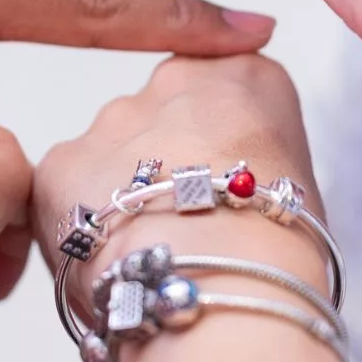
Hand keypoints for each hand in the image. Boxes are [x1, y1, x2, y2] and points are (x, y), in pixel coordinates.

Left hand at [33, 55, 322, 275]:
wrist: (217, 282)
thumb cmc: (274, 250)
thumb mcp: (298, 187)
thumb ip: (256, 162)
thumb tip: (231, 193)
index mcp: (244, 79)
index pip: (223, 89)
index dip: (219, 144)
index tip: (223, 181)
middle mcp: (173, 83)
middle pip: (160, 118)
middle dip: (164, 165)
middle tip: (184, 224)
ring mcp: (114, 119)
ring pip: (108, 155)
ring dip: (119, 194)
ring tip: (151, 250)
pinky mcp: (63, 160)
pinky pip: (64, 192)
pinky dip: (80, 225)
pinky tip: (110, 260)